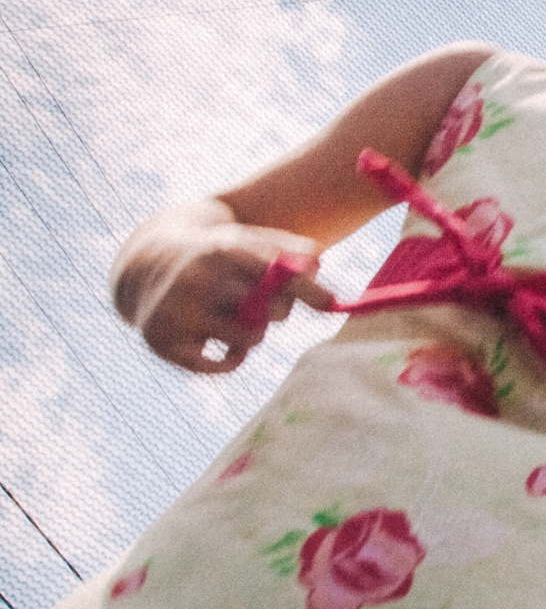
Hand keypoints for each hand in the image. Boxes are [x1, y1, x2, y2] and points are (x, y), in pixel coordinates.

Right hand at [115, 208, 337, 373]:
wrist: (150, 261)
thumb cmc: (218, 254)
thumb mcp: (253, 243)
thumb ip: (298, 259)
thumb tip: (332, 301)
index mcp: (223, 251)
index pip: (283, 277)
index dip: (305, 289)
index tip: (323, 297)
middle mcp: (197, 280)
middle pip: (272, 310)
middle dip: (277, 310)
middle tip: (260, 302)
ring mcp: (177, 313)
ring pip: (250, 338)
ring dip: (254, 334)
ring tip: (237, 319)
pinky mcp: (163, 343)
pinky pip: (223, 366)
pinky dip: (232, 359)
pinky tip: (223, 344)